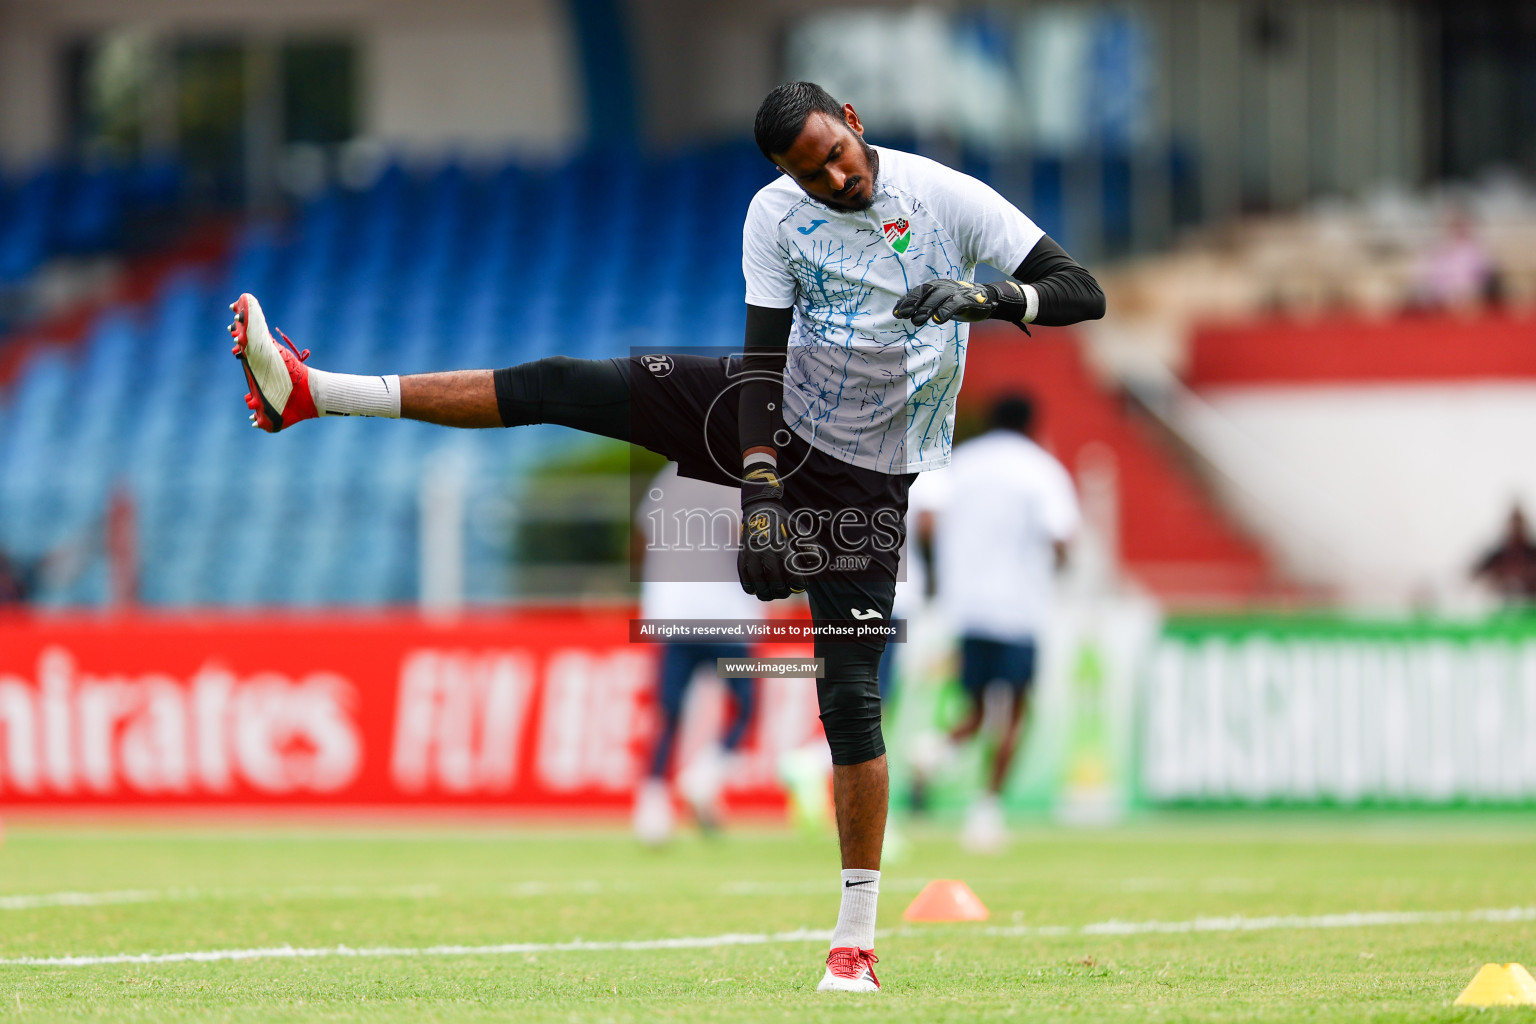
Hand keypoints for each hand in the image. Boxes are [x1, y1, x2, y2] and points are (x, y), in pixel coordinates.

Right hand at [738, 466, 806, 600]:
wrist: (760, 509)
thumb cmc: (783, 523)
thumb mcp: (800, 531)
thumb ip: (809, 547)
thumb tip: (815, 563)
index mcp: (783, 547)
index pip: (792, 572)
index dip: (797, 584)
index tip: (800, 588)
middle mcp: (767, 551)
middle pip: (774, 580)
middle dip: (781, 591)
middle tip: (785, 593)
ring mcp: (753, 554)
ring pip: (758, 581)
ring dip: (765, 593)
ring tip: (770, 595)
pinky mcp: (742, 555)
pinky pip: (743, 575)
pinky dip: (749, 586)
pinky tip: (755, 590)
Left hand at [894, 279, 1008, 325]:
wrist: (987, 299)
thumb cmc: (958, 302)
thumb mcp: (939, 302)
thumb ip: (924, 305)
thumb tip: (901, 309)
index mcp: (936, 286)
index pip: (918, 291)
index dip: (906, 301)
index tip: (896, 313)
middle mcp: (945, 286)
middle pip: (926, 292)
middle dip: (913, 304)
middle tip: (904, 317)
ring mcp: (957, 291)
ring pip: (939, 297)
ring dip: (926, 308)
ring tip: (917, 321)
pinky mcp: (968, 299)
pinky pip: (955, 303)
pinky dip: (946, 310)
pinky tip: (938, 320)